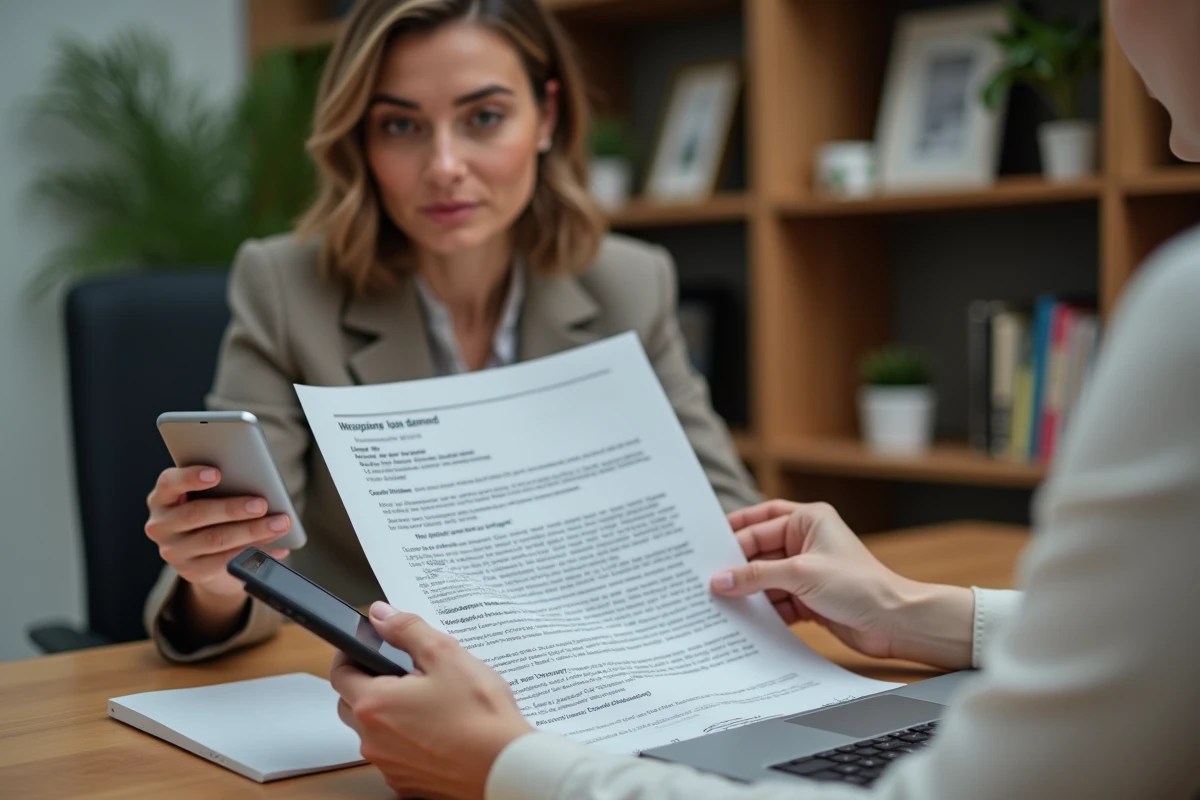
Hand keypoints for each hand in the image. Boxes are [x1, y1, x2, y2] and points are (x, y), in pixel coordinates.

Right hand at [144, 466, 291, 599]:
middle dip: (233, 508)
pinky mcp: (190, 572)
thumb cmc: (211, 510)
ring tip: (279, 524)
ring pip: (215, 540)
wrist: (201, 553)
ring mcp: (173, 551)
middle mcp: (161, 525)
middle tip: (262, 504)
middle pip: (197, 513)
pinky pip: (225, 563)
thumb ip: (225, 486)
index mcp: (163, 497)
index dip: (191, 477)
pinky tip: (277, 548)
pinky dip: (254, 554)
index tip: (217, 473)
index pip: (169, 483)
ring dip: (251, 532)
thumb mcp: (209, 496)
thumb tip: (262, 486)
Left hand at [331, 603, 533, 799]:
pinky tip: (438, 730)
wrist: (506, 767)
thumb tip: (381, 615)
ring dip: (389, 714)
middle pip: (351, 704)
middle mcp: (373, 740)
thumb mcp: (445, 655)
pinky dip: (406, 741)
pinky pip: (395, 756)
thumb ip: (407, 630)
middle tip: (403, 672)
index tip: (364, 646)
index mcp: (375, 704)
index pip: (339, 674)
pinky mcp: (407, 784)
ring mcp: (389, 766)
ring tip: (429, 701)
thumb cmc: (480, 715)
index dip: (348, 654)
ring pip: (374, 732)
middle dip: (368, 684)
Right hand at [711, 500, 974, 669]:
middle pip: (759, 551)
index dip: (734, 536)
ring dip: (747, 593)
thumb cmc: (858, 586)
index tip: (705, 549)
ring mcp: (807, 572)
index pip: (760, 522)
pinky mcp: (809, 599)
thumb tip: (718, 580)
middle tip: (704, 578)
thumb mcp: (800, 574)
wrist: (894, 623)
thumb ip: (755, 576)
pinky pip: (776, 601)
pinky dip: (762, 611)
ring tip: (717, 603)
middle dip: (736, 567)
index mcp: (809, 520)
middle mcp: (807, 542)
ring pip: (765, 579)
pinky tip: (742, 622)